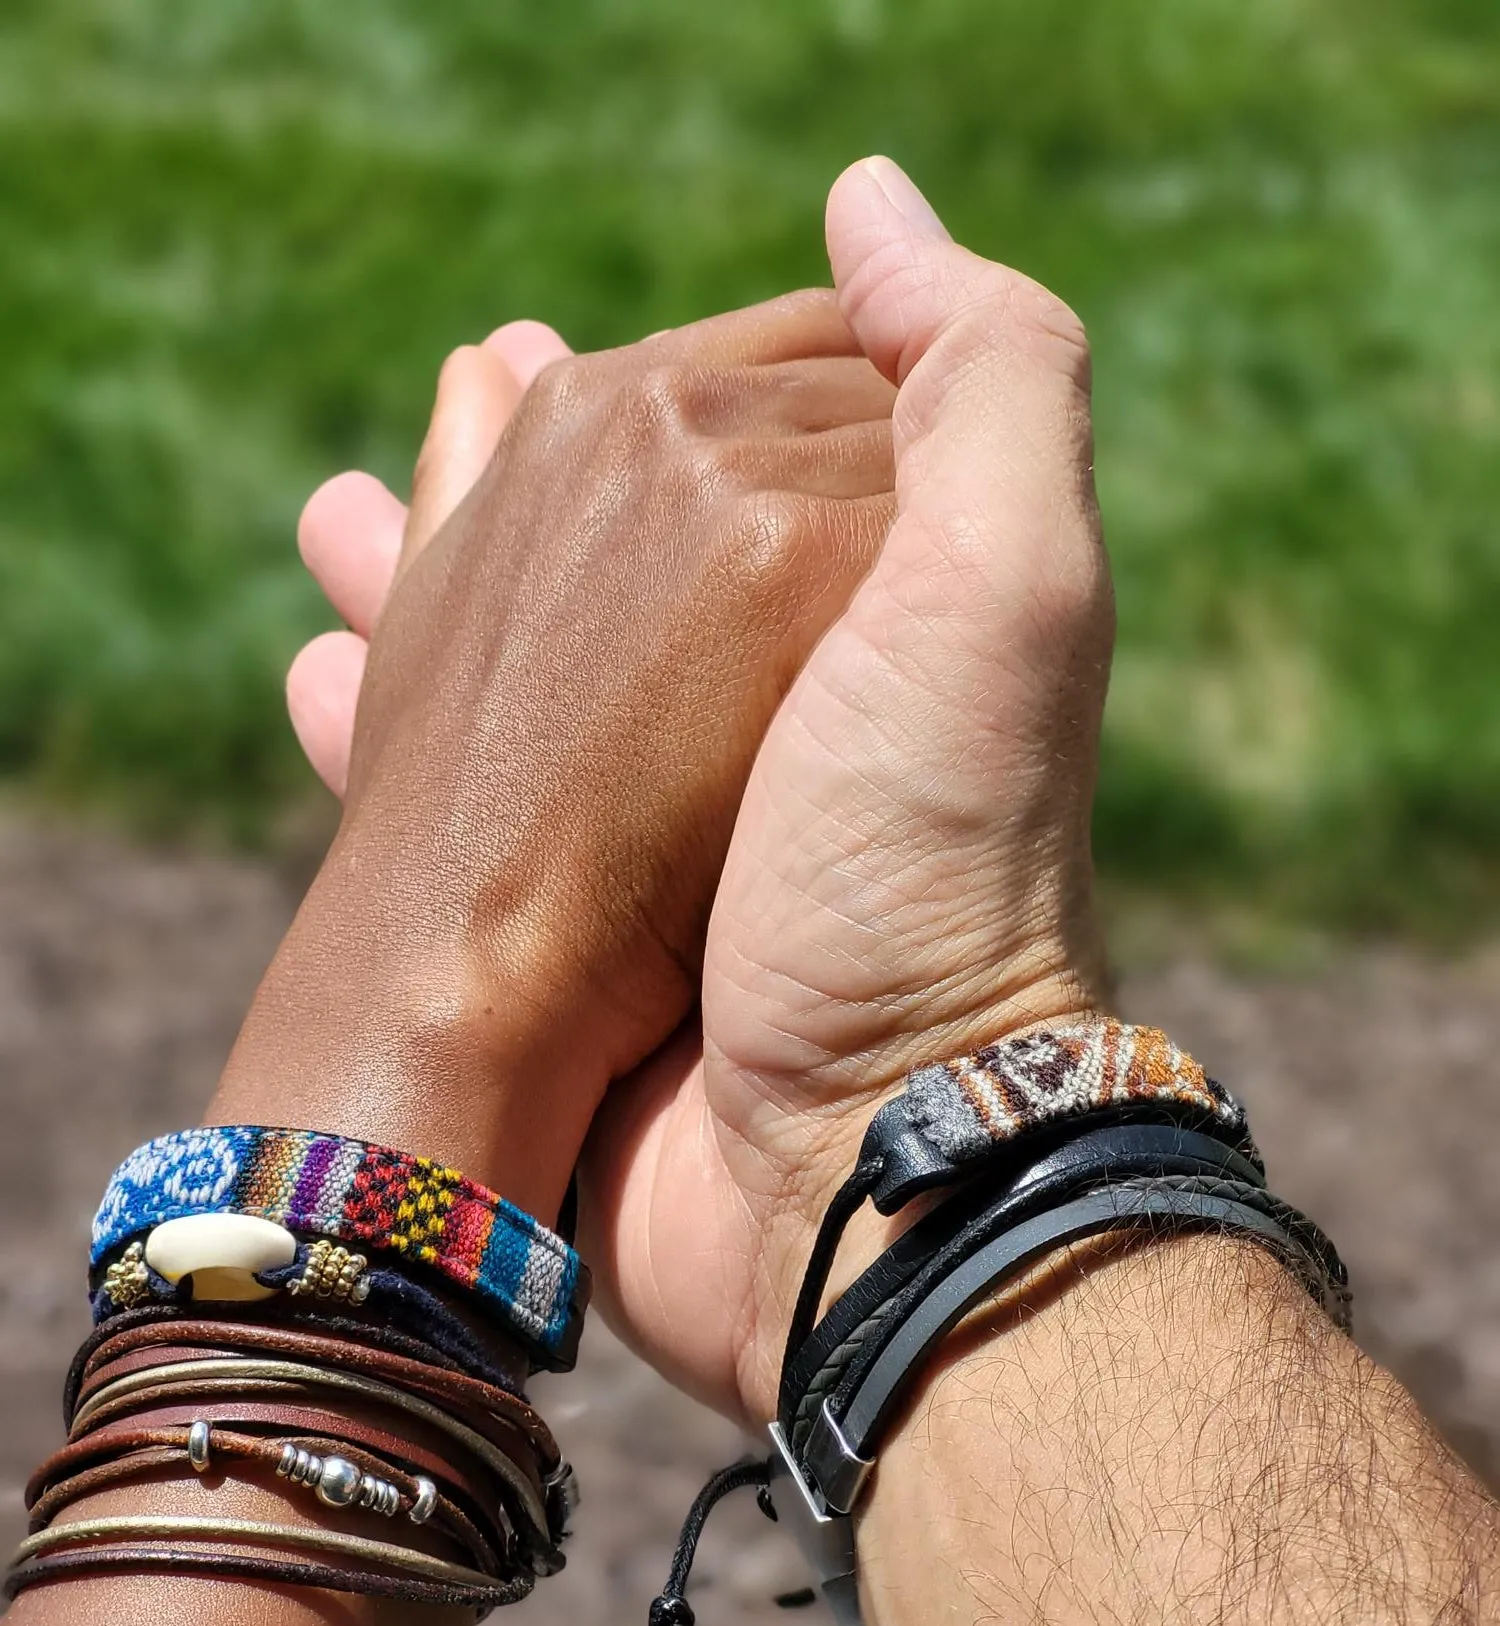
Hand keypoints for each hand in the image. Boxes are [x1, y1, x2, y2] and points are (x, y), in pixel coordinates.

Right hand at [215, 291, 895, 1225]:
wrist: (850, 1168)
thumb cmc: (923, 872)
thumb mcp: (1002, 591)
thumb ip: (979, 380)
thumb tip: (874, 205)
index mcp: (881, 624)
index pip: (780, 447)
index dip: (692, 379)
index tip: (577, 345)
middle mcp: (780, 717)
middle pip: (633, 554)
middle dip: (530, 480)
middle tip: (444, 409)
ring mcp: (668, 826)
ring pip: (530, 668)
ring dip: (433, 587)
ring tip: (337, 523)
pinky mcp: (575, 929)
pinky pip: (468, 797)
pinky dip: (393, 729)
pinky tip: (329, 673)